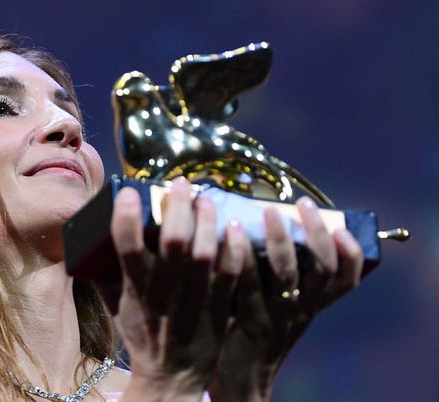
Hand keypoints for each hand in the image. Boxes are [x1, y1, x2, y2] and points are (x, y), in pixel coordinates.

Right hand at [110, 178, 242, 400]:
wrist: (172, 378)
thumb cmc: (142, 337)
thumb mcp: (117, 308)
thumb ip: (105, 277)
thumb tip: (90, 245)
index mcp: (136, 292)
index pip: (127, 251)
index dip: (126, 219)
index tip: (129, 192)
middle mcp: (164, 294)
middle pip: (173, 243)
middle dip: (177, 208)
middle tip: (180, 184)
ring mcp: (193, 301)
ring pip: (204, 254)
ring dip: (206, 222)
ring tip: (206, 199)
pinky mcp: (218, 307)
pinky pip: (230, 274)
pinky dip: (234, 249)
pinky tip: (235, 227)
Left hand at [210, 197, 363, 400]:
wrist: (242, 379)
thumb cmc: (258, 331)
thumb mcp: (281, 305)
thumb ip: (281, 275)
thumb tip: (273, 227)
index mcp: (312, 305)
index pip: (347, 280)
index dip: (351, 253)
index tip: (342, 228)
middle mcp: (302, 310)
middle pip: (321, 268)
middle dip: (316, 232)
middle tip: (304, 204)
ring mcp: (277, 316)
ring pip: (287, 273)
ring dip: (279, 238)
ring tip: (268, 210)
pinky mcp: (249, 321)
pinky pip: (248, 284)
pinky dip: (242, 255)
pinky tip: (231, 232)